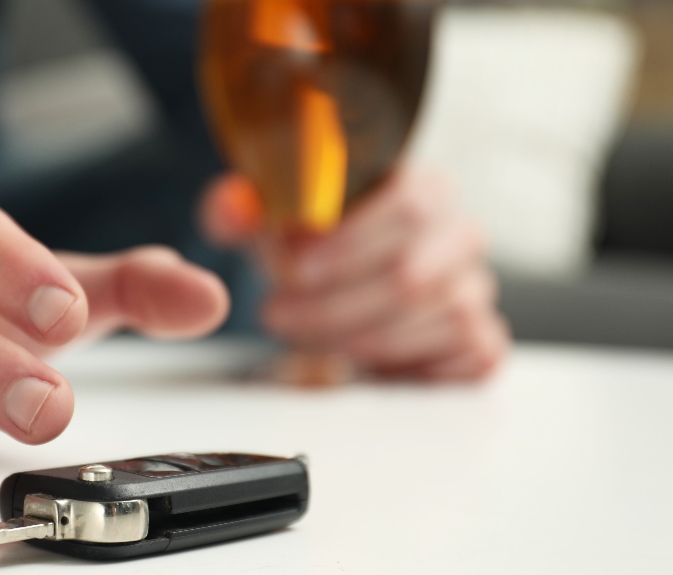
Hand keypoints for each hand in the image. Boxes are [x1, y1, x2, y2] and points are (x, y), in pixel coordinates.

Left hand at [199, 168, 508, 379]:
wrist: (339, 281)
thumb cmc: (312, 245)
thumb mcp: (270, 222)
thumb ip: (243, 210)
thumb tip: (232, 210)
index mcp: (424, 189)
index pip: (407, 208)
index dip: (348, 243)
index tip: (294, 266)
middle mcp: (459, 236)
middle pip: (412, 275)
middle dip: (335, 303)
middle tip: (277, 313)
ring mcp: (473, 290)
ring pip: (431, 322)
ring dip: (356, 338)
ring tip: (302, 334)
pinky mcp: (479, 341)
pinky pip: (464, 361)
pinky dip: (405, 366)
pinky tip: (356, 360)